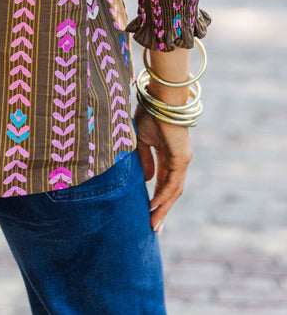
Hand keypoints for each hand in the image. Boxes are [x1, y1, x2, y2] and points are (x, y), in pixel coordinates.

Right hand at [135, 104, 191, 232]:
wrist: (162, 96)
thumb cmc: (150, 111)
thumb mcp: (140, 139)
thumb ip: (144, 159)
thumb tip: (145, 180)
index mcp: (167, 154)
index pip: (162, 181)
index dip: (155, 197)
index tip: (146, 211)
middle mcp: (177, 159)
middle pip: (170, 191)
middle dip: (162, 210)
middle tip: (153, 228)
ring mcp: (182, 159)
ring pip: (173, 190)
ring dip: (163, 208)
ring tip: (154, 223)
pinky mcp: (182, 158)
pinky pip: (173, 182)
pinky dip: (164, 195)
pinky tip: (155, 205)